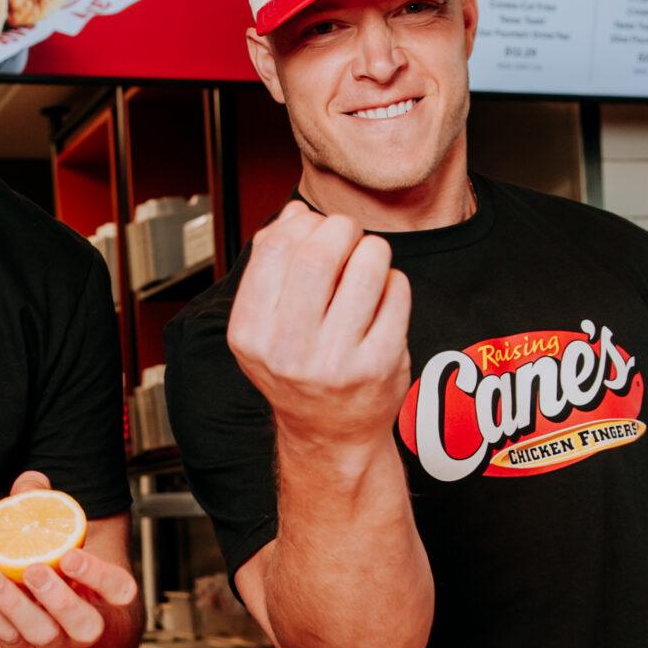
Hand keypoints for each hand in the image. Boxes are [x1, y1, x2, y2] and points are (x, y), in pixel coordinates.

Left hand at [0, 471, 137, 647]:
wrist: (44, 636)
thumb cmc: (55, 578)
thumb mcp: (57, 544)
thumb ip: (46, 509)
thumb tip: (31, 481)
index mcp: (104, 599)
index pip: (118, 590)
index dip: (99, 576)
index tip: (69, 555)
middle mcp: (85, 629)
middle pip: (84, 625)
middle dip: (59, 599)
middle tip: (32, 570)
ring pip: (40, 633)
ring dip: (11, 603)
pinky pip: (5, 634)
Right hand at [226, 202, 410, 446]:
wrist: (329, 434)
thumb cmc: (298, 368)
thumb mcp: (265, 325)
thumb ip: (273, 267)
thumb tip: (296, 213)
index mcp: (250, 334)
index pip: (273, 249)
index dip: (301, 224)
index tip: (314, 229)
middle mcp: (288, 351)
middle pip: (318, 251)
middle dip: (340, 228)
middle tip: (348, 235)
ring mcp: (336, 361)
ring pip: (366, 263)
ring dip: (373, 249)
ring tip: (369, 262)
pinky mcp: (379, 365)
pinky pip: (397, 290)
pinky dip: (394, 281)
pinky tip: (383, 298)